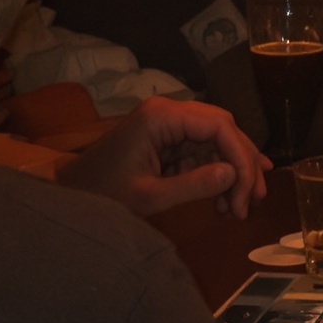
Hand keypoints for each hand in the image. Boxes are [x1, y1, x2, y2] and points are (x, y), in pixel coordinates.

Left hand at [57, 96, 270, 221]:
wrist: (71, 194)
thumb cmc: (103, 194)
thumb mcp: (149, 196)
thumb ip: (194, 185)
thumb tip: (234, 175)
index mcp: (162, 116)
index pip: (219, 126)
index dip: (241, 157)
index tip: (249, 192)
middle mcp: (169, 112)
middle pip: (223, 131)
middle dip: (241, 166)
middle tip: (252, 202)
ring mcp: (169, 125)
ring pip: (217, 143)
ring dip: (231, 174)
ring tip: (238, 210)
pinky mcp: (168, 141)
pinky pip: (203, 153)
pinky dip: (215, 176)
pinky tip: (223, 203)